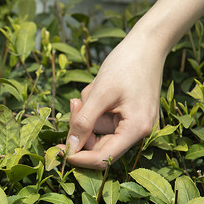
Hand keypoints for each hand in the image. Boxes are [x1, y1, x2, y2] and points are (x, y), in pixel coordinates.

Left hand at [58, 37, 163, 168]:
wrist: (147, 44)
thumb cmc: (126, 65)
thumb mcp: (99, 93)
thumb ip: (84, 122)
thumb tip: (70, 147)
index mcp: (136, 130)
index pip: (102, 158)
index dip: (78, 158)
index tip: (57, 151)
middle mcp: (137, 132)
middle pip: (98, 145)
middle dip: (82, 127)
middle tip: (75, 103)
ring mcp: (133, 125)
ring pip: (97, 131)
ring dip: (87, 114)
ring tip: (94, 89)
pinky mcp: (127, 117)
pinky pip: (103, 120)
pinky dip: (94, 109)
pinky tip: (97, 90)